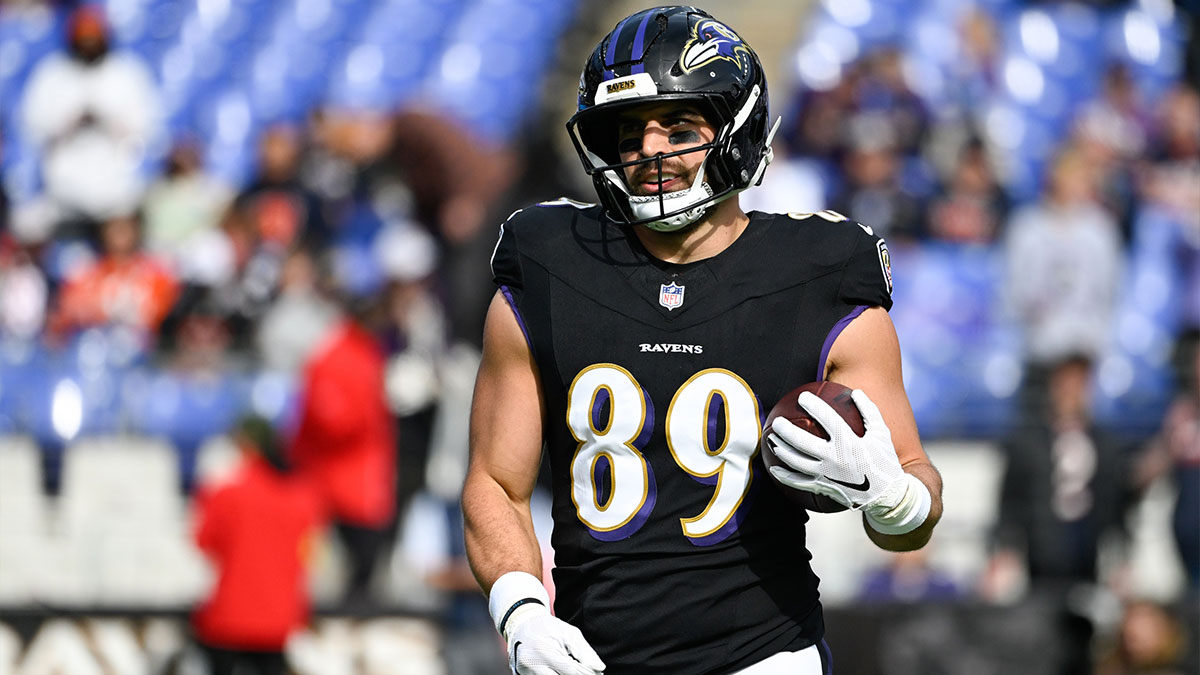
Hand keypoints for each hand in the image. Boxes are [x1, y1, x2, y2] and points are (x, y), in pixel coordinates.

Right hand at [506, 605, 605, 674]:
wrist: (521, 624)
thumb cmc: (548, 627)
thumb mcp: (569, 633)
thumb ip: (584, 651)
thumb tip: (599, 668)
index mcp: (545, 652)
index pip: (572, 671)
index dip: (587, 674)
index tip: (597, 674)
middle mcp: (532, 665)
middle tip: (587, 673)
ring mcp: (524, 672)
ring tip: (571, 669)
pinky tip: (559, 670)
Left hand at [764, 389, 906, 514]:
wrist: (887, 496)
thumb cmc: (884, 460)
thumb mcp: (881, 433)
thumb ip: (869, 411)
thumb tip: (855, 392)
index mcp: (849, 443)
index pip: (828, 419)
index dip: (814, 406)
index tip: (803, 397)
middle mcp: (835, 459)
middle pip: (803, 442)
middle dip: (786, 430)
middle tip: (777, 421)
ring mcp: (826, 475)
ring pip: (796, 461)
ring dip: (781, 449)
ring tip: (771, 439)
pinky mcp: (822, 488)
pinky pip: (798, 482)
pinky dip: (783, 475)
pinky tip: (773, 467)